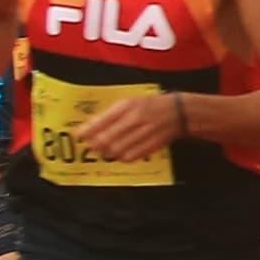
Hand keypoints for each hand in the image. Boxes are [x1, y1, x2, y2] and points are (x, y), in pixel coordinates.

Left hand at [68, 90, 185, 162]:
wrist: (180, 112)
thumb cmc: (151, 105)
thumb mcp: (130, 102)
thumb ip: (109, 114)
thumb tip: (88, 128)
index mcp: (128, 106)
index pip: (101, 121)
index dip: (86, 131)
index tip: (79, 135)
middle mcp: (136, 119)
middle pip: (106, 139)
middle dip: (95, 144)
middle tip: (92, 145)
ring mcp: (145, 133)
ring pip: (117, 150)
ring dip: (108, 152)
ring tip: (106, 150)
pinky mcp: (152, 145)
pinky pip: (131, 156)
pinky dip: (122, 157)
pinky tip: (121, 153)